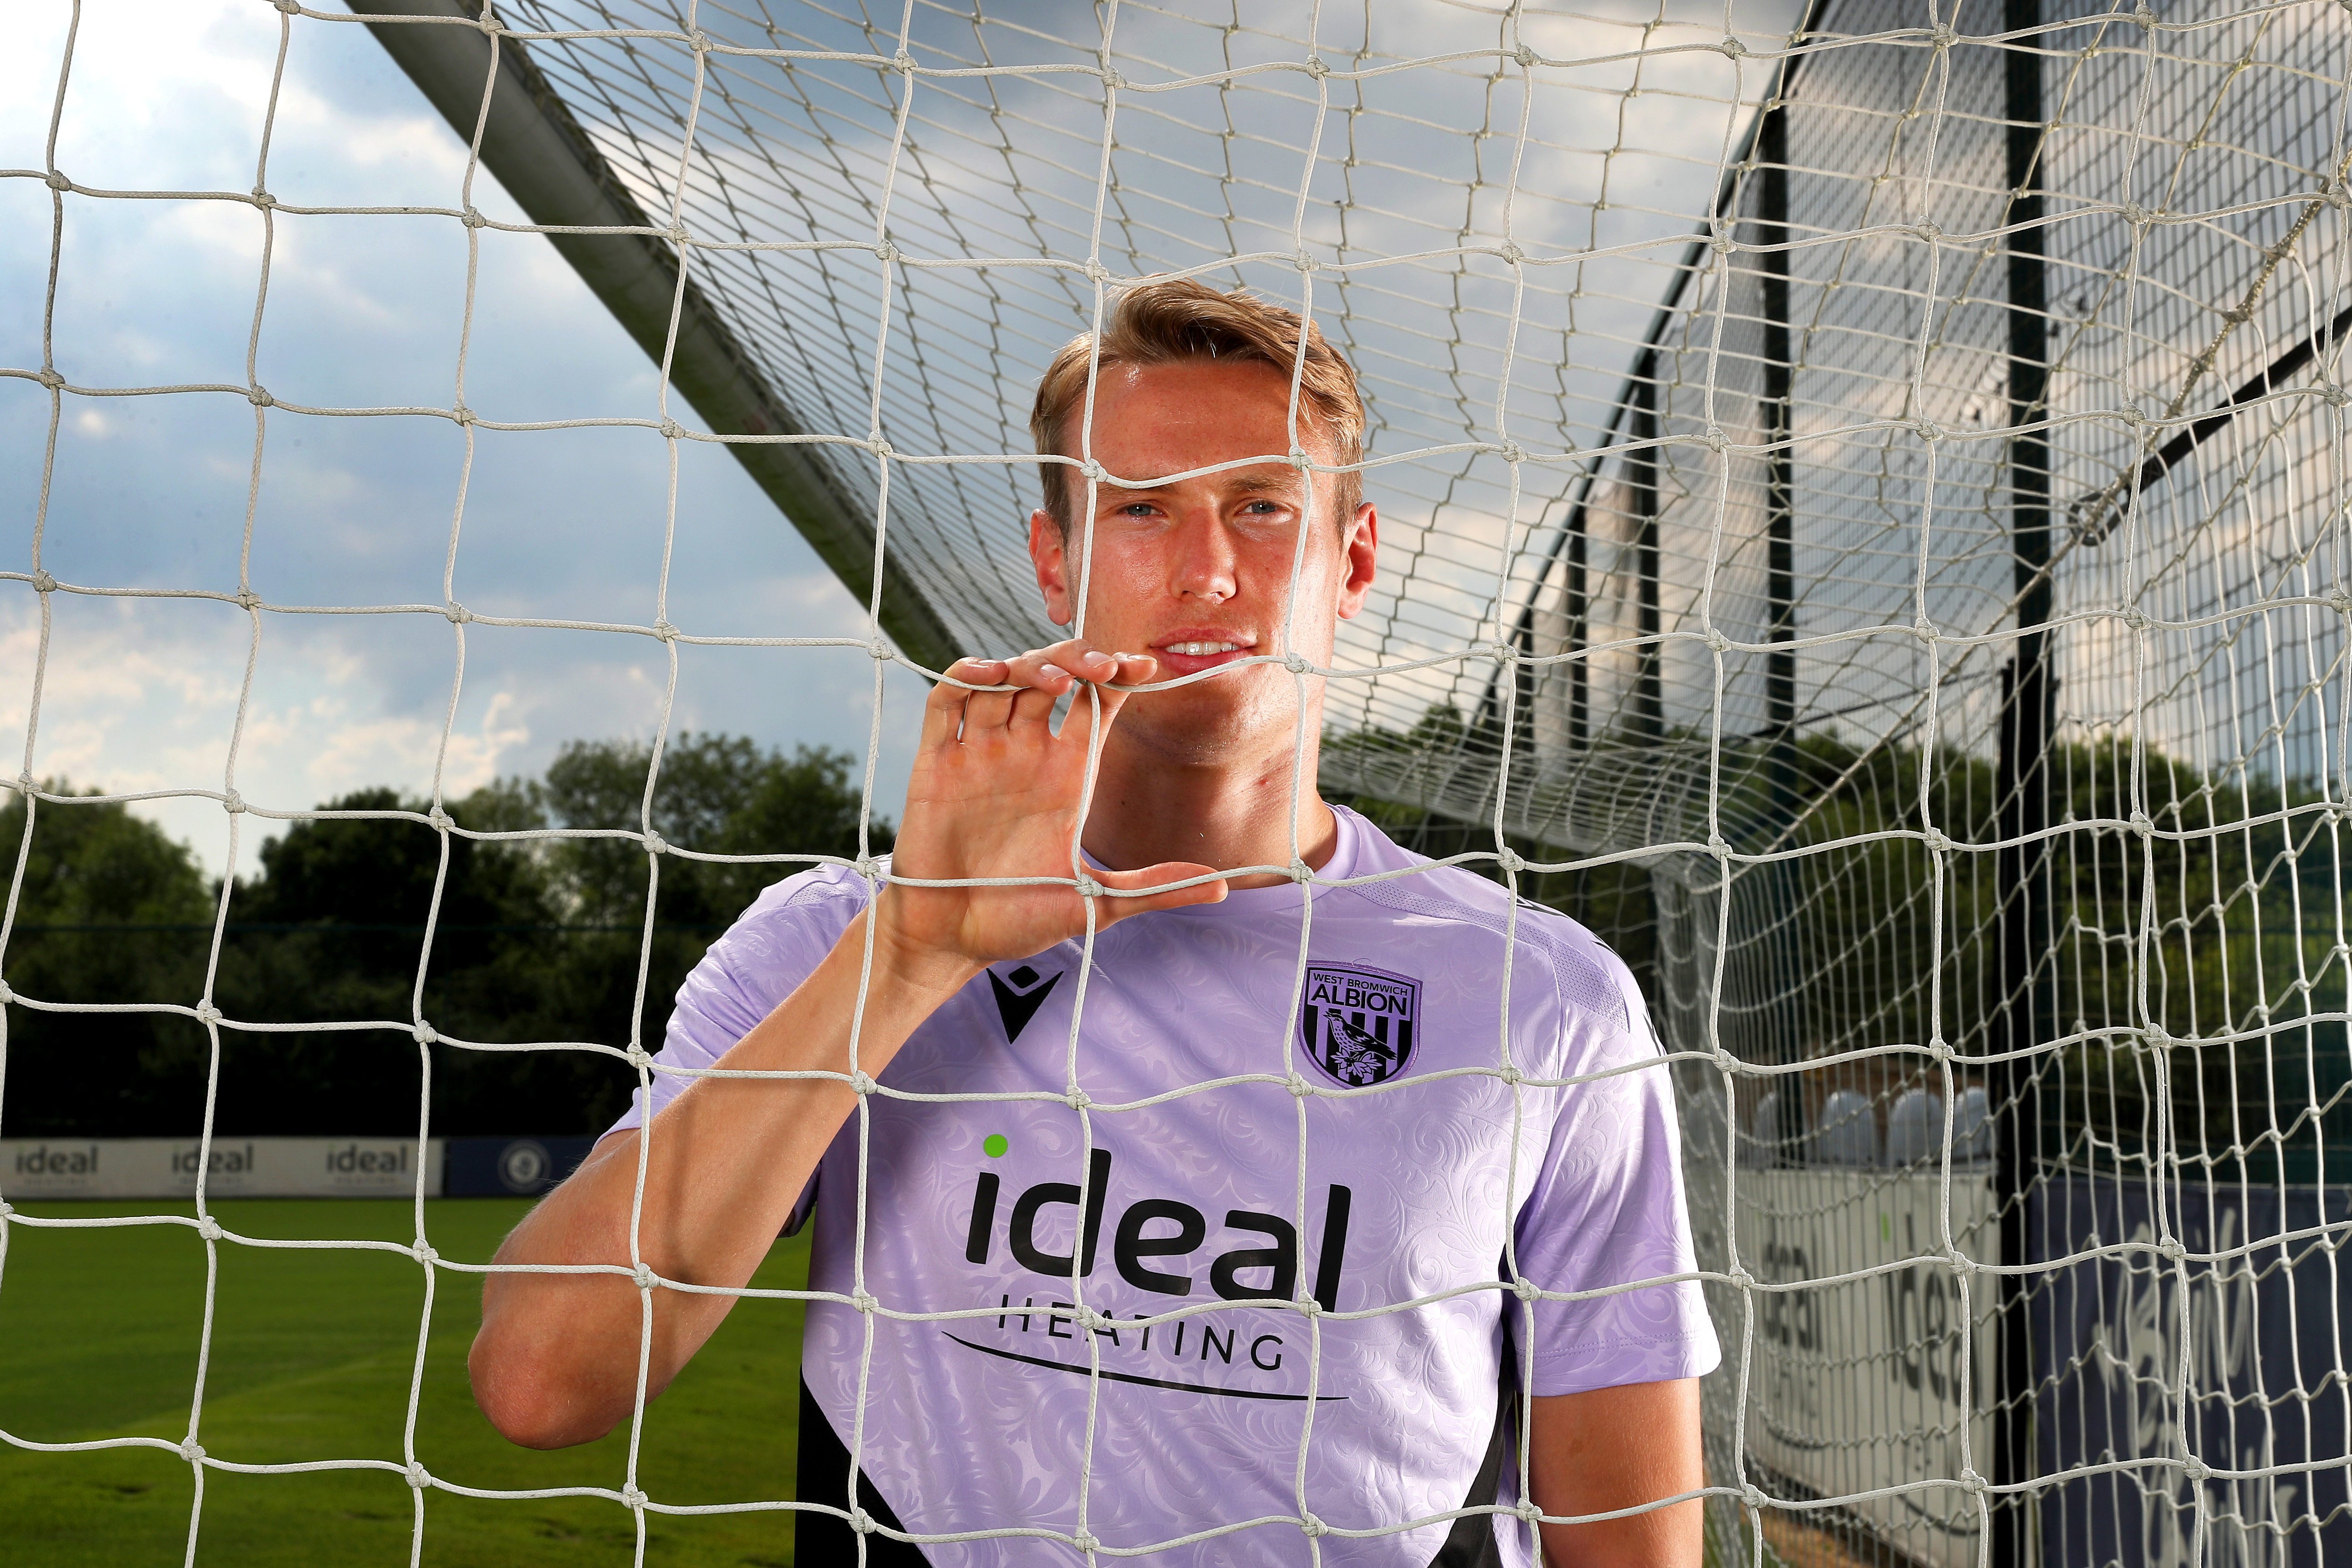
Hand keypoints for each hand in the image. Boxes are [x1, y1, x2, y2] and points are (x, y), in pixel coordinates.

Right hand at [877, 640, 1224, 982]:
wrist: (950, 940)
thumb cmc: (1016, 921)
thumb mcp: (1094, 904)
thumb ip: (1154, 889)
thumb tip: (1223, 885)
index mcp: (1066, 775)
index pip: (1098, 704)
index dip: (1120, 676)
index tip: (1145, 667)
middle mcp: (1026, 754)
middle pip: (1055, 677)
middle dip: (1078, 659)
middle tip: (1101, 666)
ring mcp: (982, 753)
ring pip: (1005, 679)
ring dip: (1029, 664)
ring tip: (1053, 678)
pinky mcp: (936, 761)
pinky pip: (949, 702)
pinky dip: (966, 678)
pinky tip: (990, 676)